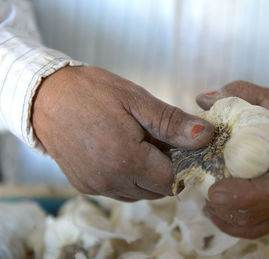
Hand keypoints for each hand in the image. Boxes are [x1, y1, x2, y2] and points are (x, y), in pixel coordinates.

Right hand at [32, 66, 212, 200]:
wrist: (44, 97)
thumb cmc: (93, 92)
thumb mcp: (137, 100)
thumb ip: (172, 123)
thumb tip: (206, 137)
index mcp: (127, 160)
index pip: (173, 179)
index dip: (182, 162)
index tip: (179, 142)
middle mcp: (111, 181)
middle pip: (158, 190)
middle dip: (166, 168)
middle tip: (158, 139)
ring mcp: (96, 187)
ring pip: (140, 193)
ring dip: (148, 174)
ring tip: (139, 143)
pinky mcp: (85, 187)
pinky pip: (120, 191)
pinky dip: (129, 177)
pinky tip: (122, 152)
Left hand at [196, 81, 268, 238]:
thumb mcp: (268, 97)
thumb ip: (237, 93)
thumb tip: (201, 100)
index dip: (243, 197)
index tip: (214, 190)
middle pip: (256, 214)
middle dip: (224, 207)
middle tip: (203, 188)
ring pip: (253, 226)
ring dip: (224, 216)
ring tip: (206, 197)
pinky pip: (256, 228)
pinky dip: (232, 223)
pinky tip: (215, 210)